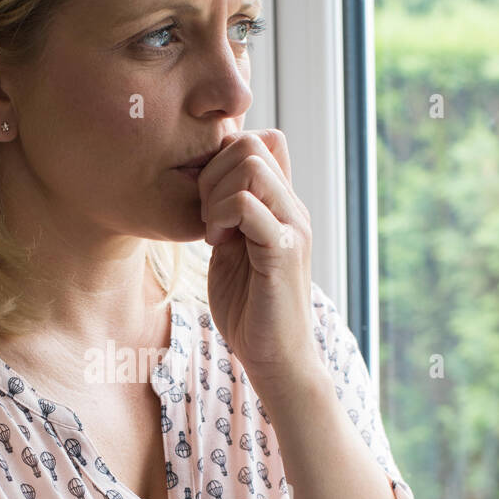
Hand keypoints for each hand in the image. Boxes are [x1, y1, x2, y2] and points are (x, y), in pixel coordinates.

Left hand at [197, 129, 325, 396]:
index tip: (209, 199)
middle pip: (252, 143)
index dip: (224, 158)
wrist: (275, 358)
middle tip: (205, 216)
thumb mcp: (234, 250)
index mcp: (282, 205)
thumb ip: (229, 216)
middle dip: (213, 173)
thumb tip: (208, 183)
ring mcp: (291, 227)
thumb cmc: (249, 308)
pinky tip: (216, 245)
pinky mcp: (282, 251)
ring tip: (212, 231)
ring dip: (215, 194)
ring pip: (250, 164)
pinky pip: (245, 205)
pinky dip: (219, 217)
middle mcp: (293, 208)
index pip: (263, 141)